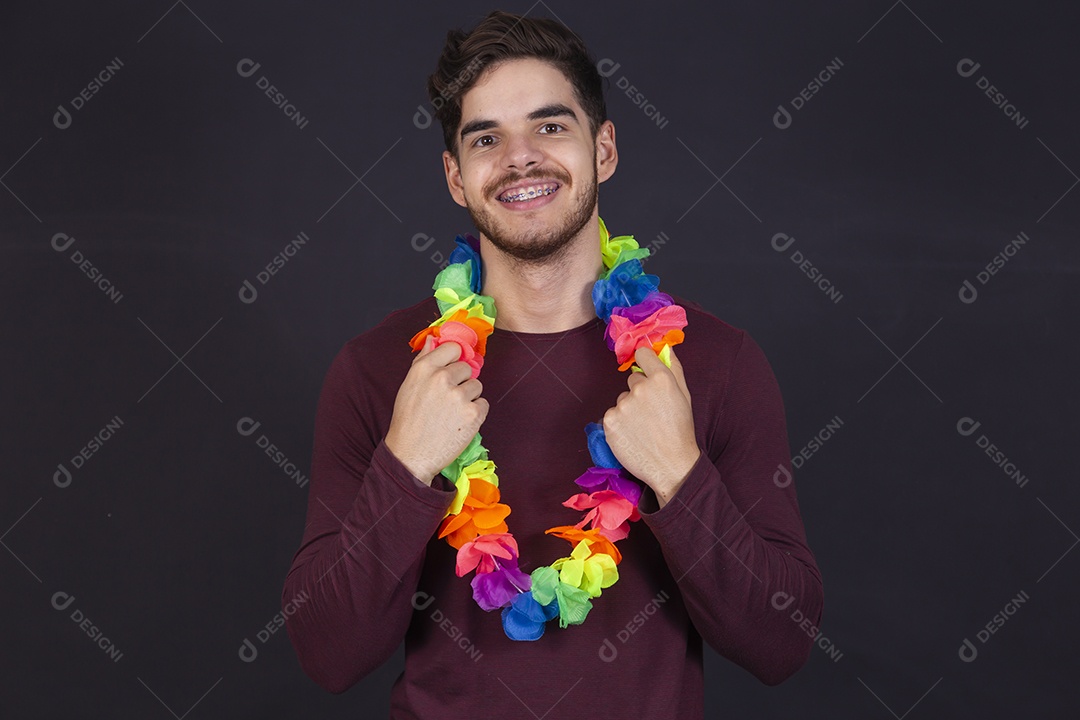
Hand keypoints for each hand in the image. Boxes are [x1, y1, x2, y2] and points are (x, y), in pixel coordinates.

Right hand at [384, 336, 488, 484]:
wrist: (410, 455)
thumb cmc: (408, 420)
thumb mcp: (409, 385)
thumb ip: (424, 359)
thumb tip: (434, 339)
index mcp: (425, 368)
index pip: (453, 347)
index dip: (455, 358)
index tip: (452, 368)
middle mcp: (442, 378)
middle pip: (467, 368)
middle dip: (461, 381)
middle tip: (447, 400)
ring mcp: (460, 396)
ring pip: (476, 386)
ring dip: (469, 398)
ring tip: (451, 413)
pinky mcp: (473, 414)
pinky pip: (483, 404)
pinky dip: (475, 413)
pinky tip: (459, 422)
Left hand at [602, 345, 699, 505]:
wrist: (671, 466)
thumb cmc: (680, 432)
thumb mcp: (684, 396)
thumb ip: (674, 368)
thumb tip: (666, 347)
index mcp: (662, 379)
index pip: (643, 354)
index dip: (645, 364)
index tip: (646, 373)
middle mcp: (640, 388)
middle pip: (632, 379)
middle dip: (639, 392)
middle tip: (652, 414)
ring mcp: (623, 405)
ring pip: (622, 399)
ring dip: (629, 410)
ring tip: (644, 428)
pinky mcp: (610, 421)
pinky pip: (612, 414)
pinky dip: (619, 424)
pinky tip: (633, 435)